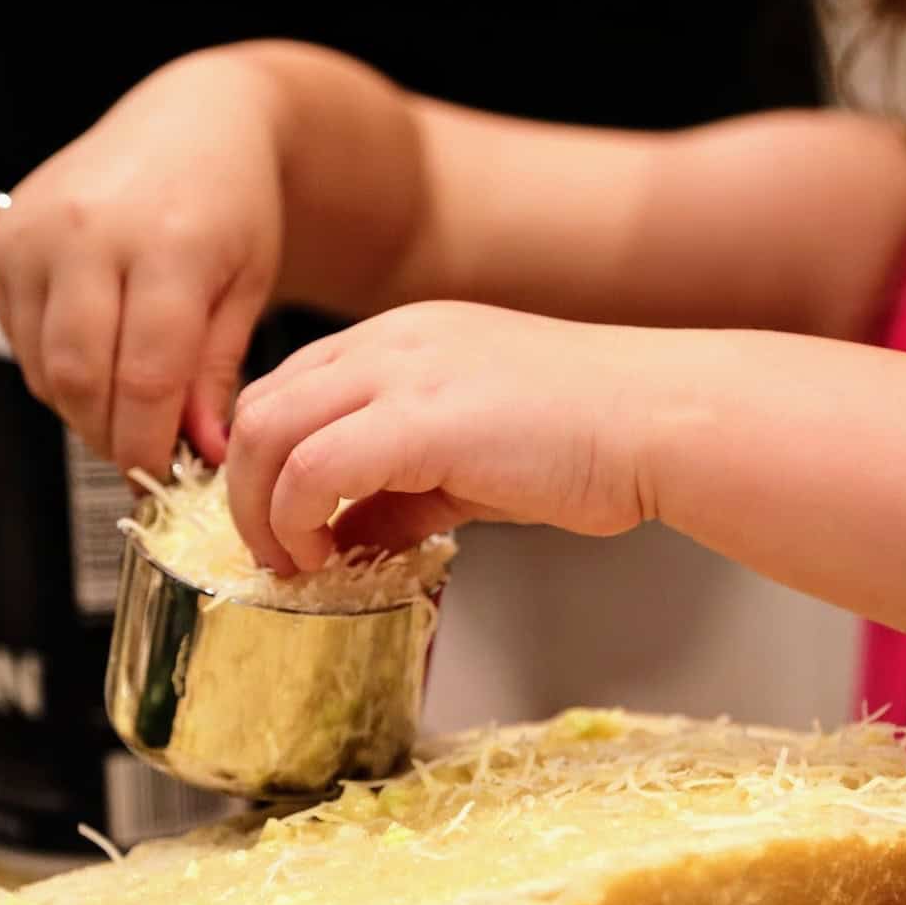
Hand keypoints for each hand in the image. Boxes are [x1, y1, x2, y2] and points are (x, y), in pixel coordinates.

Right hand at [0, 51, 284, 477]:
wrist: (196, 124)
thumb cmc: (235, 202)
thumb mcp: (249, 286)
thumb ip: (217, 369)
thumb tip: (202, 448)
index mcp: (168, 247)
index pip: (146, 378)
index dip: (152, 443)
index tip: (168, 473)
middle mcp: (89, 234)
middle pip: (83, 379)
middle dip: (114, 436)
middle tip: (148, 455)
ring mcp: (36, 233)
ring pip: (45, 367)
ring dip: (85, 409)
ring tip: (132, 409)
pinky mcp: (5, 238)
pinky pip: (23, 339)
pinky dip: (58, 371)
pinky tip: (102, 364)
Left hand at [226, 301, 669, 573]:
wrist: (661, 420)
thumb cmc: (590, 437)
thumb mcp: (472, 461)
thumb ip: (400, 491)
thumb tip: (346, 535)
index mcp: (402, 342)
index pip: (291, 390)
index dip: (266, 463)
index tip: (278, 523)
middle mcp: (391, 343)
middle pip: (261, 406)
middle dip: (244, 489)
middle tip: (271, 552)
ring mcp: (405, 373)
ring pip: (270, 431)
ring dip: (260, 508)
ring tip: (291, 562)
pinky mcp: (425, 419)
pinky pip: (317, 469)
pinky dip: (298, 520)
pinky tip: (324, 558)